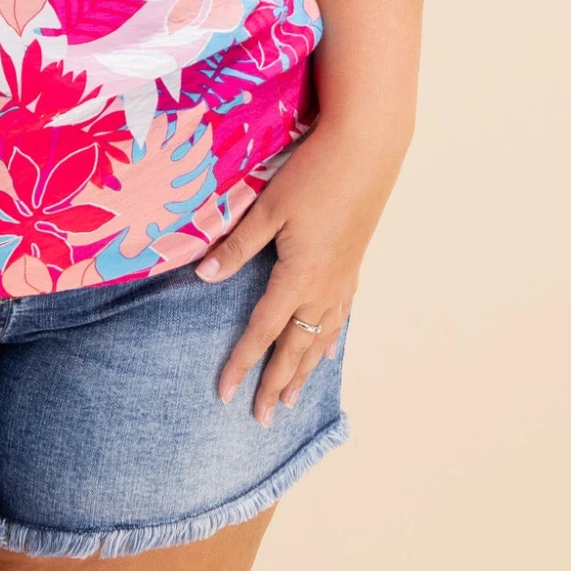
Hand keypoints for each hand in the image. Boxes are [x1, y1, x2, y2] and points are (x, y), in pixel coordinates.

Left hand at [194, 119, 406, 424]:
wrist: (365, 151)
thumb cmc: (312, 175)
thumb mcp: (268, 209)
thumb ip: (237, 245)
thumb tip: (204, 276)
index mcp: (297, 276)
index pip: (262, 331)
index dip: (242, 363)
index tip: (226, 394)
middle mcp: (323, 287)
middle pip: (295, 347)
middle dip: (276, 383)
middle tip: (262, 418)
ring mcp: (343, 278)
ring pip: (321, 337)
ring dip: (304, 370)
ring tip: (292, 399)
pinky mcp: (354, 264)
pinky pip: (340, 315)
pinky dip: (329, 339)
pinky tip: (327, 348)